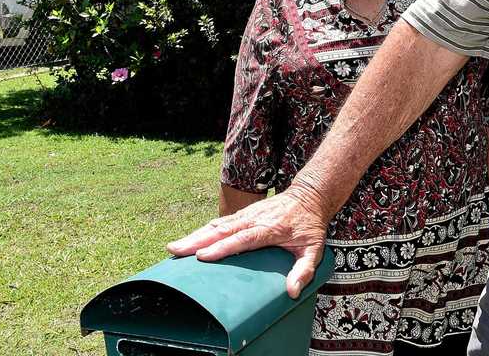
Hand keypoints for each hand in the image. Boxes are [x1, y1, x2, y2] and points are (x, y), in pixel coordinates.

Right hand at [168, 188, 329, 297]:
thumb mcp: (314, 248)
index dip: (222, 247)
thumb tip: (292, 292)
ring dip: (195, 235)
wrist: (310, 196)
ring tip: (174, 247)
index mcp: (270, 228)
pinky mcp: (243, 214)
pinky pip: (220, 222)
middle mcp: (255, 218)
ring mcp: (247, 214)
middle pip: (222, 230)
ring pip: (217, 224)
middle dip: (197, 241)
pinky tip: (189, 240)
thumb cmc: (310, 225)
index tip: (202, 256)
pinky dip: (202, 230)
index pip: (243, 239)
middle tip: (176, 251)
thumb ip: (305, 270)